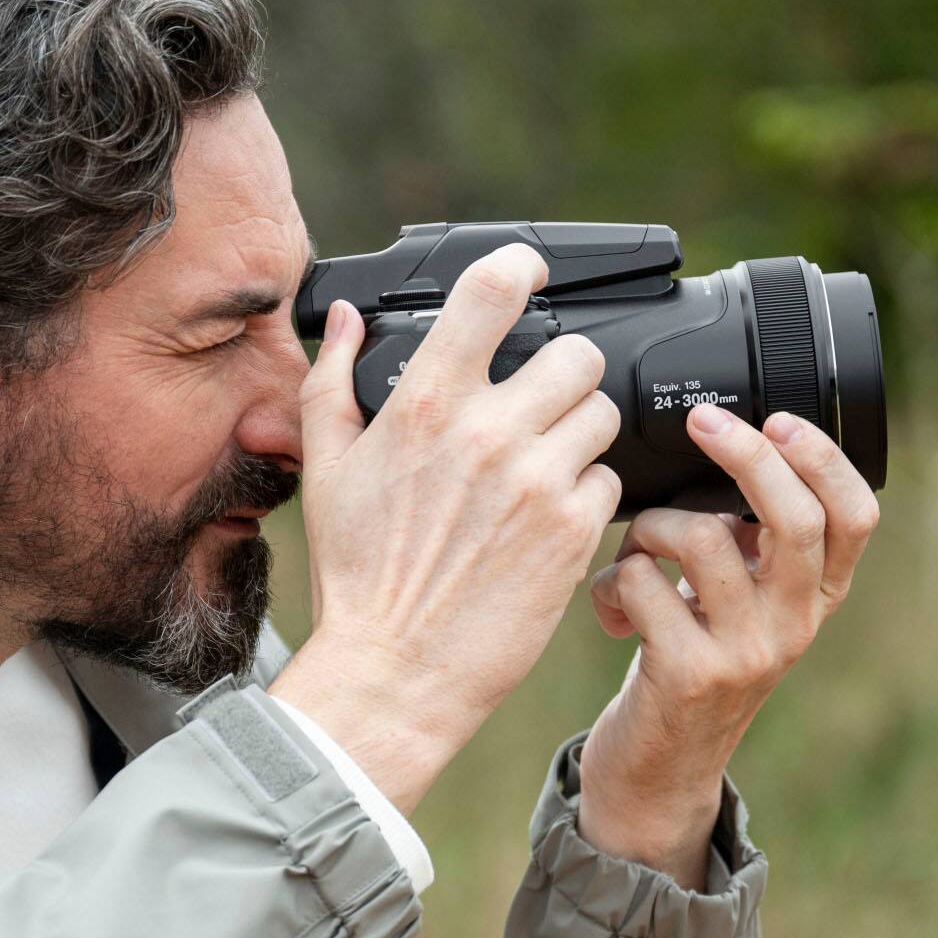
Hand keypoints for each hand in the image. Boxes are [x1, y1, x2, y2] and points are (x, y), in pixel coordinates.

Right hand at [271, 243, 622, 815]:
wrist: (397, 671)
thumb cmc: (359, 578)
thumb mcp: (327, 471)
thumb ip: (332, 381)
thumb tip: (342, 318)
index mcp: (426, 407)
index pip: (490, 294)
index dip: (520, 266)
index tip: (530, 272)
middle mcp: (489, 435)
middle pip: (576, 353)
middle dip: (563, 371)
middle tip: (543, 399)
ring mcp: (539, 483)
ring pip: (602, 414)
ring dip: (580, 431)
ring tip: (545, 462)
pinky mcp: (573, 533)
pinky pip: (609, 481)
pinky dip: (587, 493)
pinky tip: (549, 516)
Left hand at [578, 403, 879, 887]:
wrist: (658, 769)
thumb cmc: (689, 660)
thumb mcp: (740, 601)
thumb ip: (749, 539)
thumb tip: (723, 444)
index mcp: (814, 596)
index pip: (856, 517)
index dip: (824, 458)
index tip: (779, 418)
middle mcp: (794, 624)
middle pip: (793, 517)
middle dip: (746, 454)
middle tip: (702, 422)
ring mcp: (747, 653)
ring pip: (702, 536)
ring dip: (650, 527)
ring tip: (634, 554)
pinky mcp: (689, 674)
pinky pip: (643, 583)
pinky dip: (612, 581)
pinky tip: (611, 610)